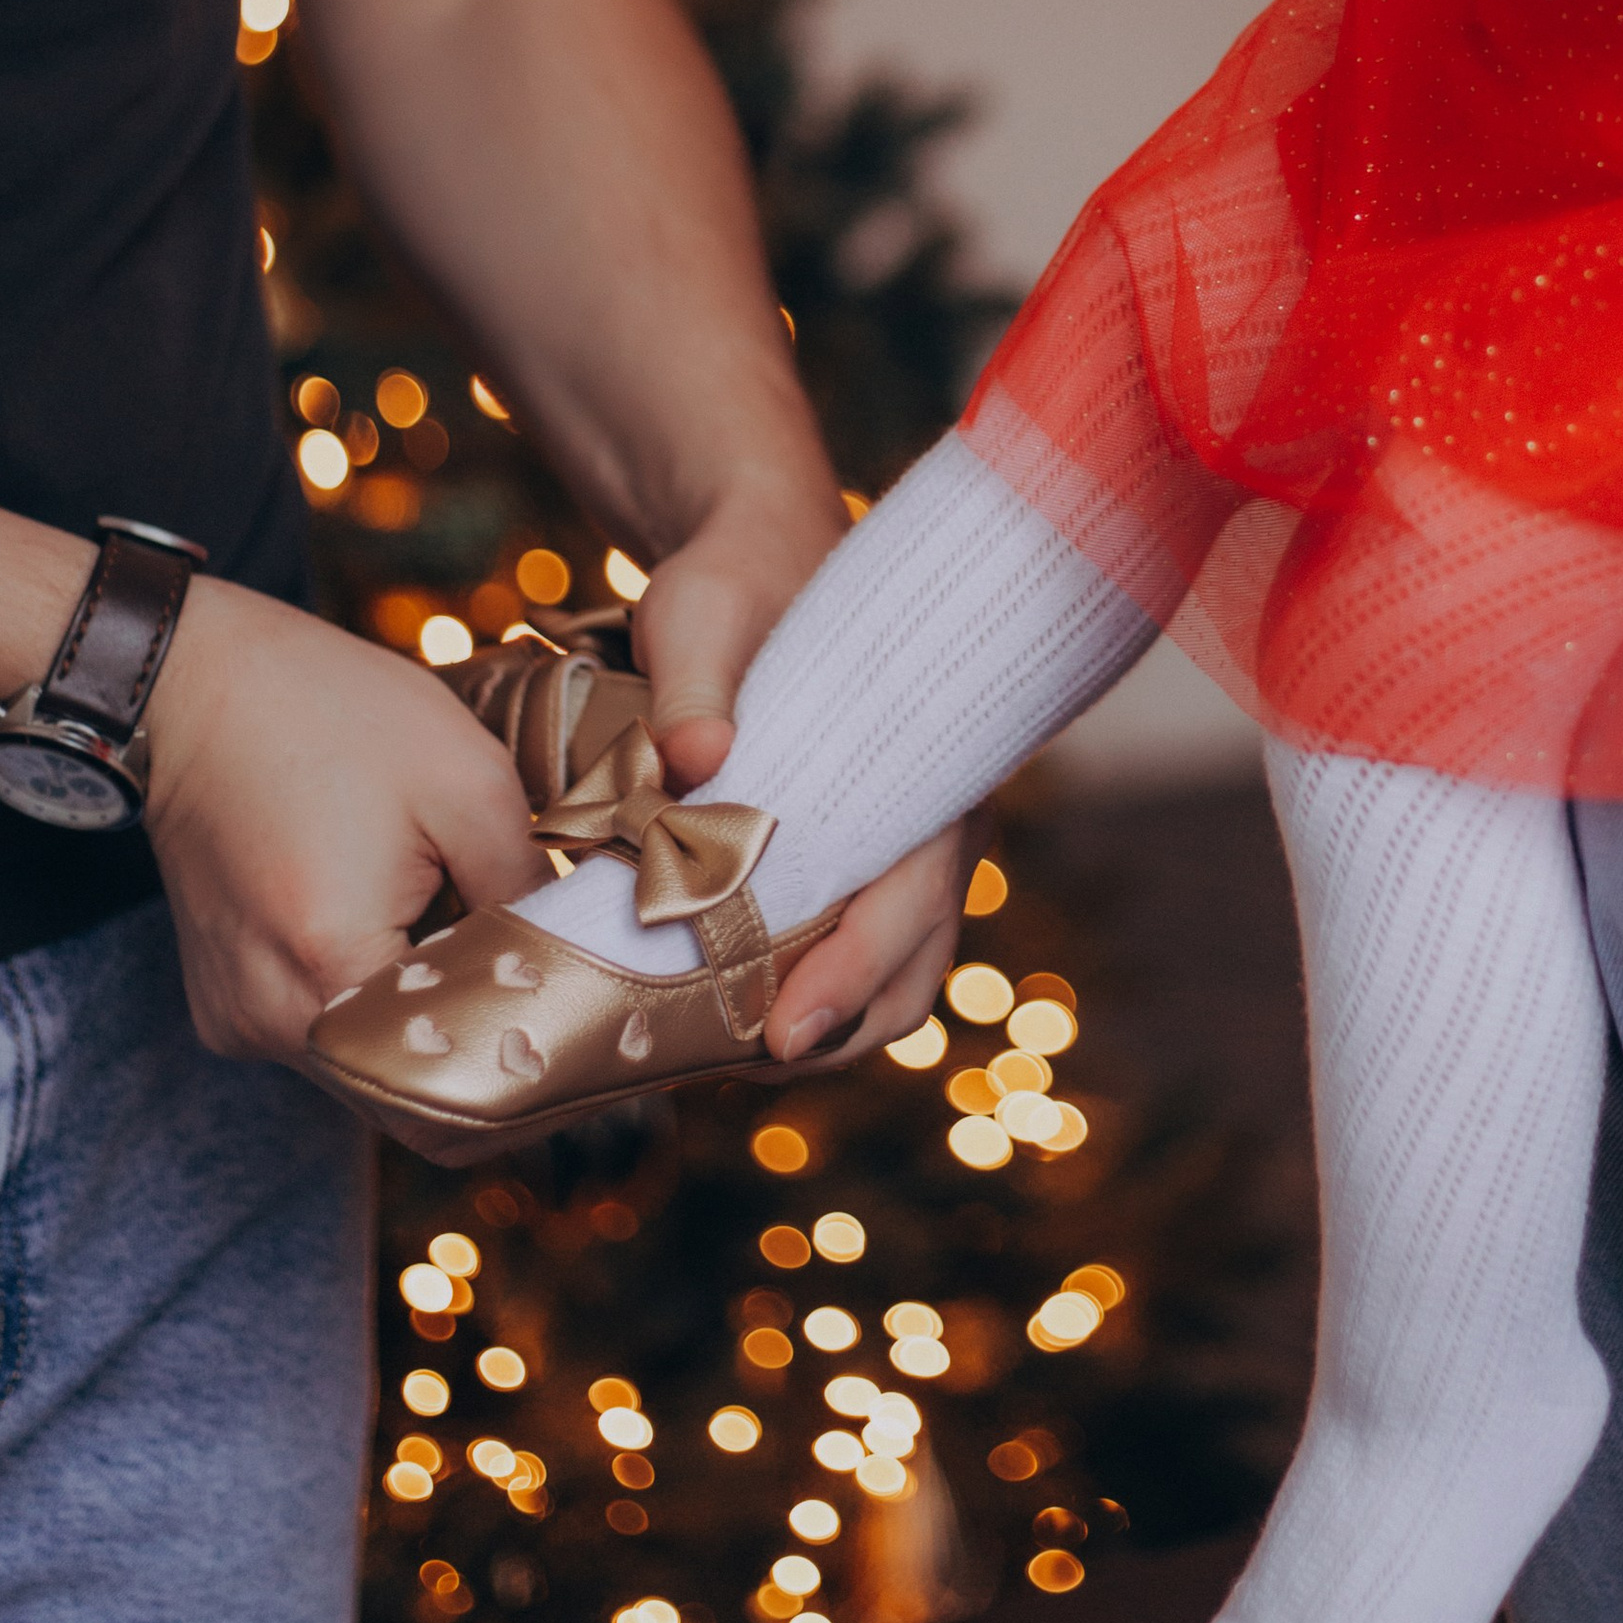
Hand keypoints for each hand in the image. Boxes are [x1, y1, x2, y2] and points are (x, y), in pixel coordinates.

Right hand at [144, 576, 544, 1064]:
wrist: (194, 683)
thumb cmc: (330, 714)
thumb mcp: (468, 782)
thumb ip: (528, 887)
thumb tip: (580, 954)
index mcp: (327, 970)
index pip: (451, 1086)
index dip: (523, 1060)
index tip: (576, 1019)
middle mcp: (268, 1022)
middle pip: (405, 1089)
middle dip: (480, 1041)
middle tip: (542, 984)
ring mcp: (237, 1019)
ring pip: (365, 1065)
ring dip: (425, 1017)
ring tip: (469, 941)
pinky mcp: (225, 1002)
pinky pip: (322, 1033)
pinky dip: (373, 1000)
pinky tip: (402, 931)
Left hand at [631, 486, 978, 1069]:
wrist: (750, 555)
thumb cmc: (734, 583)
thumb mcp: (701, 615)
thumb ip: (694, 686)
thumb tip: (695, 760)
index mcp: (920, 764)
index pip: (911, 899)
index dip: (853, 977)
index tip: (783, 1032)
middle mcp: (927, 819)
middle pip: (910, 966)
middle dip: (836, 1031)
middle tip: (741, 1067)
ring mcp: (896, 848)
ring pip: (887, 976)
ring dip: (818, 1027)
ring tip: (720, 1054)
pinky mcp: (852, 860)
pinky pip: (845, 951)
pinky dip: (798, 995)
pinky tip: (719, 1007)